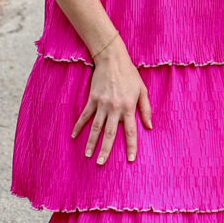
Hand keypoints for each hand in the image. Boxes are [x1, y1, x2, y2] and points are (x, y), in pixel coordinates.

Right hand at [72, 42, 151, 165]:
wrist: (112, 59)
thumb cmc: (130, 75)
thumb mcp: (142, 90)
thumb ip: (146, 109)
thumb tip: (149, 126)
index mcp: (129, 107)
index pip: (130, 131)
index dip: (131, 146)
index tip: (129, 159)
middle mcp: (115, 108)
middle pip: (110, 134)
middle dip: (105, 150)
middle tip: (101, 163)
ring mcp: (102, 104)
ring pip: (96, 128)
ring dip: (91, 143)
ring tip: (88, 156)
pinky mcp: (92, 99)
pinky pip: (85, 116)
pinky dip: (79, 126)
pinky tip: (74, 136)